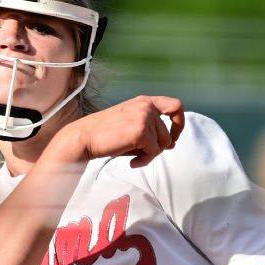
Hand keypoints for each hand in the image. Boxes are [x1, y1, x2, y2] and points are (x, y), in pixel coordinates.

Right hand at [57, 95, 185, 166]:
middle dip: (159, 149)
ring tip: (135, 158)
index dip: (179, 123)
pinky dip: (144, 161)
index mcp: (144, 101)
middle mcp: (146, 106)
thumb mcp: (131, 123)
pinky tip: (131, 162)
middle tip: (145, 154)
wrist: (84, 138)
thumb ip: (150, 128)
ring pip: (163, 144)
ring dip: (150, 155)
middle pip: (168, 134)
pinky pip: (153, 152)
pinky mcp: (141, 132)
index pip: (175, 106)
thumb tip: (171, 143)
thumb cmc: (106, 135)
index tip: (173, 137)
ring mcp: (144, 118)